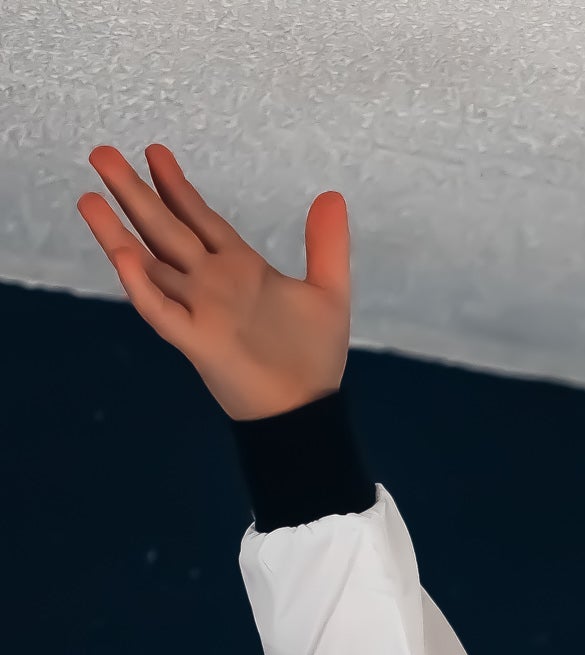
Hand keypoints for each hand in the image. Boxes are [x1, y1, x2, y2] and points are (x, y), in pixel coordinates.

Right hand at [78, 145, 349, 420]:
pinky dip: (142, 285)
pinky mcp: (195, 340)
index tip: (154, 152)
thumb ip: (327, 246)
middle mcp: (211, 283)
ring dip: (119, 233)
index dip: (177, 187)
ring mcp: (199, 309)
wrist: (308, 410)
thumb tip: (332, 196)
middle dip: (135, 193)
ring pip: (151, 264)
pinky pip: (161, 310)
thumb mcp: (329, 293)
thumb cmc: (315, 356)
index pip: (200, 219)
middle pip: (166, 230)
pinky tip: (124, 256)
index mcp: (239, 268)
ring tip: (90, 198)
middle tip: (102, 153)